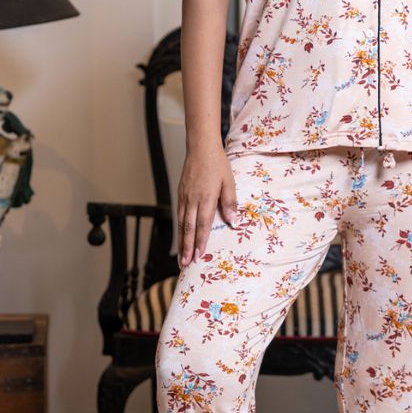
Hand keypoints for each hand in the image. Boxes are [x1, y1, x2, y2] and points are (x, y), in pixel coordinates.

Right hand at [177, 145, 237, 265]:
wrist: (200, 148)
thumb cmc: (217, 164)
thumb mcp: (229, 182)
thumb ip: (230, 202)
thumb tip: (233, 221)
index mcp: (206, 197)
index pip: (203, 224)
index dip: (200, 241)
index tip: (199, 256)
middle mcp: (192, 200)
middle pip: (188, 228)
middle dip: (187, 248)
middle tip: (185, 264)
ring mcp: (184, 197)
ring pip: (181, 224)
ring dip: (181, 242)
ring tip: (181, 257)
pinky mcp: (180, 194)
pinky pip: (178, 216)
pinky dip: (178, 230)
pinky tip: (180, 238)